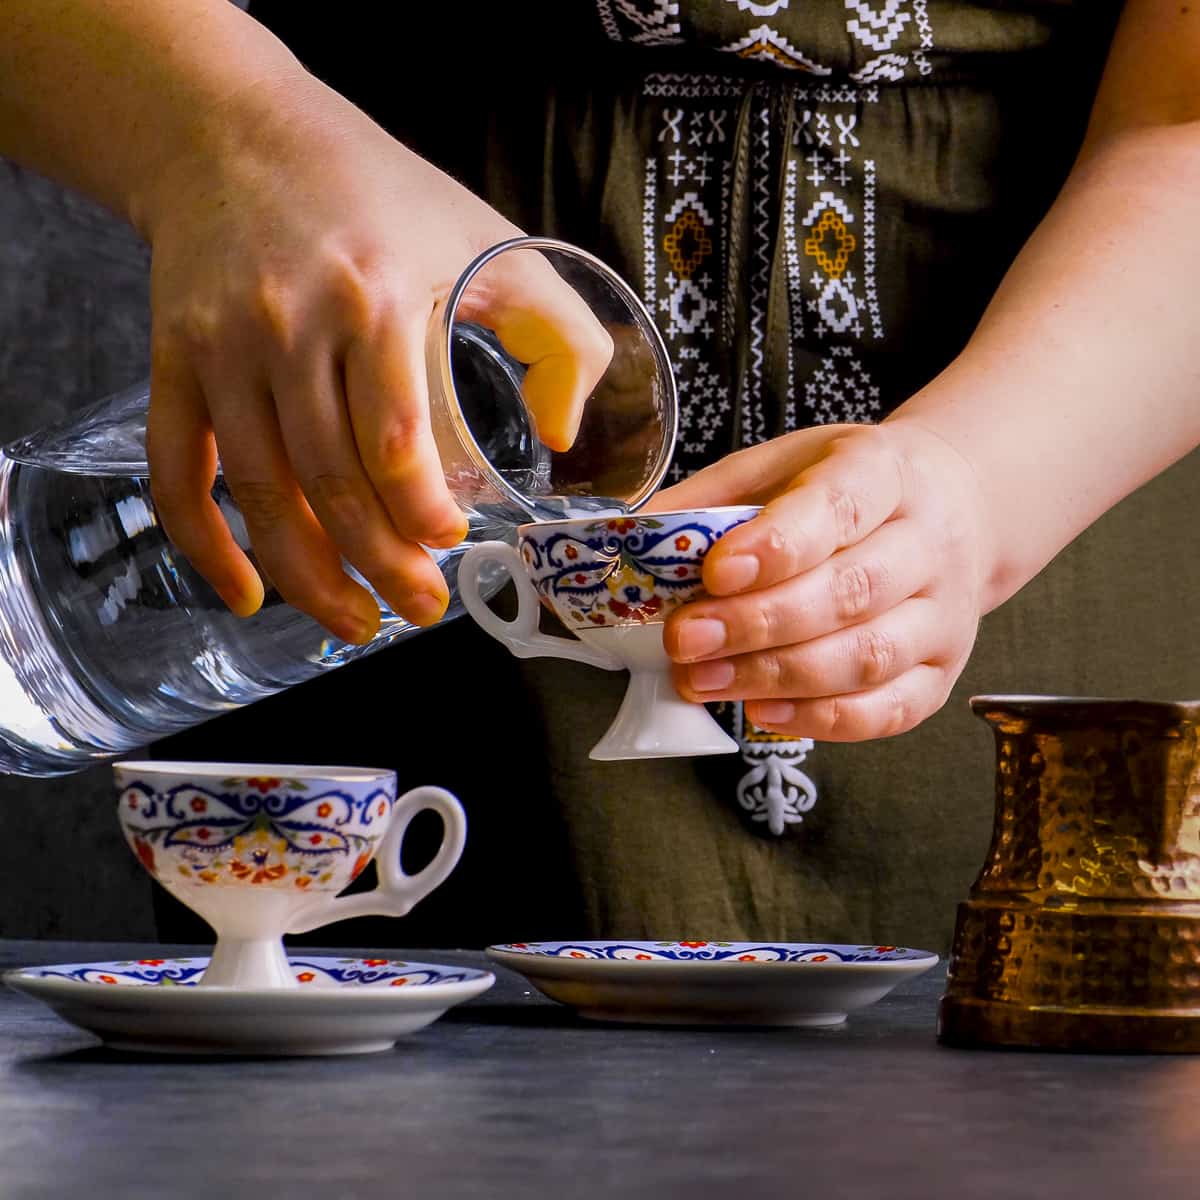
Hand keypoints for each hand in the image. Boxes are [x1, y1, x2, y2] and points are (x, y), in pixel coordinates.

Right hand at [140, 72, 609, 641]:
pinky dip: (205, 545)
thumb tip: (563, 435)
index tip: (450, 541)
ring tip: (355, 622)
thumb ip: (560, 334)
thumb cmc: (379, 193)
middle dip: (380, 566)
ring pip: (261, 493)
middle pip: (330, 483)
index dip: (422, 513)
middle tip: (420, 607)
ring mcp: (222, 349)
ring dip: (309, 577)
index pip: (393, 441)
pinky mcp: (173, 363)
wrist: (236, 134)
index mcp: (376, 296)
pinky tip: (246, 595)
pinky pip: (179, 472)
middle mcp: (289, 326)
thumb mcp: (492, 240)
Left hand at [650, 421, 989, 740]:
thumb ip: (711, 500)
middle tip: (685, 641)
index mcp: (884, 472)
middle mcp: (927, 543)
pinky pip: (890, 710)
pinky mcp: (941, 670)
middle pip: (852, 591)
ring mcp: (942, 613)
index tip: (716, 572)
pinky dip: (823, 720)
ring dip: (777, 678)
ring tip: (704, 682)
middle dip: (757, 624)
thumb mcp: (781, 464)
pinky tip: (763, 712)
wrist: (953, 507)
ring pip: (868, 656)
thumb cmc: (843, 490)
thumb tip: (627, 540)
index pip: (839, 507)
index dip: (778, 544)